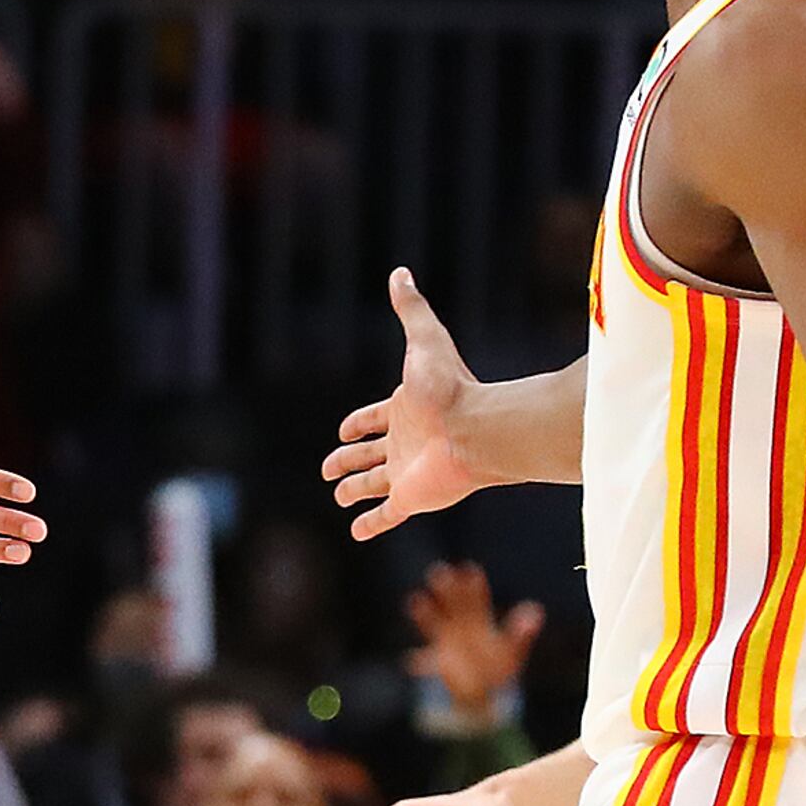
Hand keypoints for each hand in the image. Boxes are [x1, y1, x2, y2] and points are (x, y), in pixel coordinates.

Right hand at [326, 270, 487, 540]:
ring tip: (339, 496)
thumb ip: (411, 309)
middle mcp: (404, 443)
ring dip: (355, 491)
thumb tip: (400, 272)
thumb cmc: (452, 386)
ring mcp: (406, 472)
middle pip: (370, 455)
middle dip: (349, 461)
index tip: (345, 430)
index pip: (374, 419)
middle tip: (329, 468)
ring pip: (373, 486)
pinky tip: (356, 532)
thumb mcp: (425, 340)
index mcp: (404, 411)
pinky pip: (385, 516)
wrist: (477, 428)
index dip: (359, 424)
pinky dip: (369, 525)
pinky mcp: (411, 498)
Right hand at [404, 562, 544, 719]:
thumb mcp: (514, 650)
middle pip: (453, 604)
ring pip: (434, 624)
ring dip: (425, 613)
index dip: (474, 586)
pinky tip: (410, 661)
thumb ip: (522, 633)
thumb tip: (536, 610)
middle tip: (438, 571)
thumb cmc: (499, 664)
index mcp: (480, 619)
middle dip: (447, 589)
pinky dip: (419, 662)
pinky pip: (427, 662)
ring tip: (415, 599)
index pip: (477, 599)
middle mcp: (460, 626)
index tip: (470, 570)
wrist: (481, 689)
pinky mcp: (439, 662)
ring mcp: (447, 643)